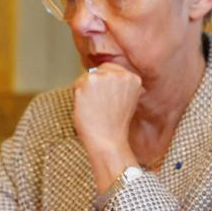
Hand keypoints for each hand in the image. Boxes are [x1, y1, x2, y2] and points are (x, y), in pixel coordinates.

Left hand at [73, 63, 142, 191]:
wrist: (108, 140)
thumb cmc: (114, 124)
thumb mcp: (127, 100)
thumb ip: (120, 86)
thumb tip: (104, 75)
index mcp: (134, 78)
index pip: (113, 70)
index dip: (105, 84)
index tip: (105, 98)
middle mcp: (121, 74)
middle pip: (100, 70)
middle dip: (96, 84)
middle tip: (98, 104)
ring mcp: (105, 76)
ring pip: (87, 77)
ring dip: (86, 90)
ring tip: (94, 107)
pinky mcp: (89, 81)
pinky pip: (77, 84)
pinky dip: (77, 95)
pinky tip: (87, 107)